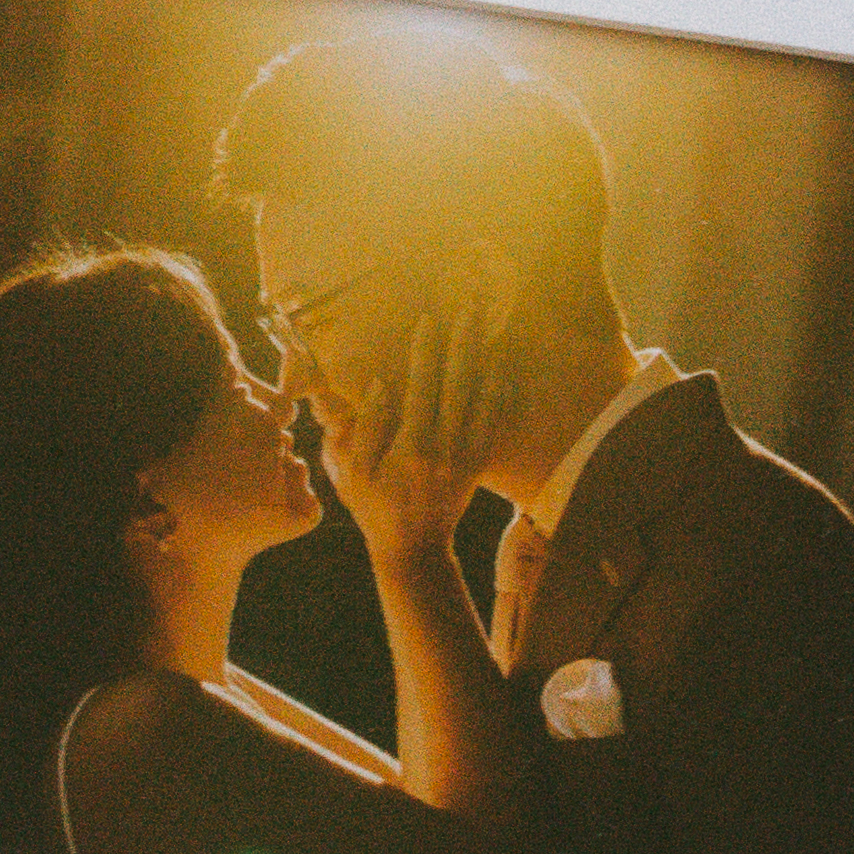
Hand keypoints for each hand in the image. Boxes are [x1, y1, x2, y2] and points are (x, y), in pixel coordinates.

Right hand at [311, 288, 496, 569]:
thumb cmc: (372, 507)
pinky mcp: (478, 460)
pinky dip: (499, 390)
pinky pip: (494, 419)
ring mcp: (466, 454)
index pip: (421, 386)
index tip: (429, 319)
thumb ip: (362, 428)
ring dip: (486, 357)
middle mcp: (444, 446)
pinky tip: (502, 364)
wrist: (413, 547)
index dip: (425, 351)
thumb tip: (378, 385)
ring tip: (491, 324)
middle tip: (471, 306)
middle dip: (464, 341)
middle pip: (459, 382)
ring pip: (482, 396)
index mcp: (411, 446)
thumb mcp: (351, 472)